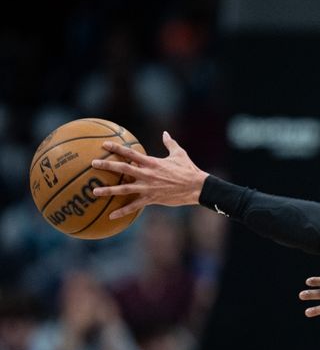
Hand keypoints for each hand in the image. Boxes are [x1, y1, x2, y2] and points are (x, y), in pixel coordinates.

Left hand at [91, 131, 208, 219]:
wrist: (197, 187)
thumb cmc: (189, 170)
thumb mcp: (179, 154)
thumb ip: (170, 143)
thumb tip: (165, 133)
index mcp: (152, 162)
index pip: (130, 153)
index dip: (116, 148)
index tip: (104, 145)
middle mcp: (147, 174)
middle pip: (122, 169)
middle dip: (106, 166)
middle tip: (93, 164)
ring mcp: (148, 188)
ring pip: (124, 189)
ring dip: (108, 190)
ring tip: (94, 191)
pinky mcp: (152, 199)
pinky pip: (134, 206)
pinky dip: (123, 211)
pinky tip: (112, 215)